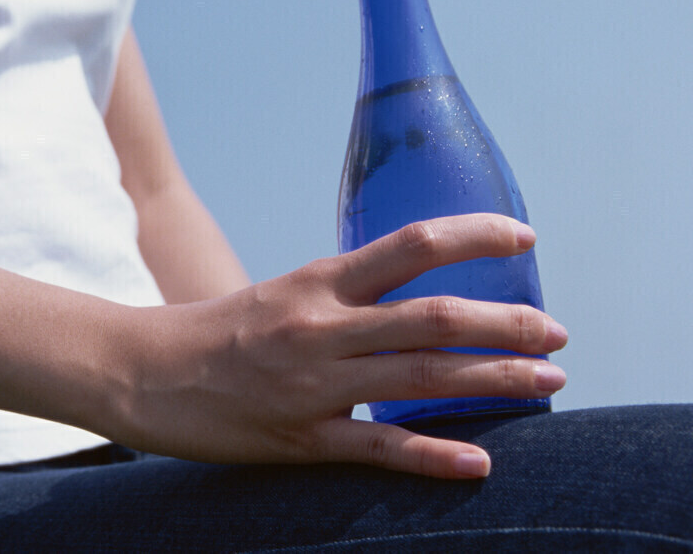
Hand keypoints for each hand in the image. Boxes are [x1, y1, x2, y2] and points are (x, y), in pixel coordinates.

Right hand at [115, 213, 566, 477]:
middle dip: (509, 325)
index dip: (475, 237)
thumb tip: (405, 304)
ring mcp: (313, 382)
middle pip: (436, 316)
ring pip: (423, 377)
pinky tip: (479, 462)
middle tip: (557, 334)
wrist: (142, 371)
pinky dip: (435, 456)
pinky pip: (379, 446)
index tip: (523, 239)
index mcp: (318, 282)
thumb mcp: (282, 296)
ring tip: (550, 383)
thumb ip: (343, 299)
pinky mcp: (299, 436)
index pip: (411, 245)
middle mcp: (323, 324)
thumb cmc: (217, 332)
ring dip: (497, 381)